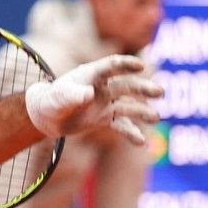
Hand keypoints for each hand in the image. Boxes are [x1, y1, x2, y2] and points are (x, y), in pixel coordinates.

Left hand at [24, 54, 161, 144]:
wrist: (48, 117)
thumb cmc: (51, 102)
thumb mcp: (58, 99)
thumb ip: (71, 95)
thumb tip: (88, 94)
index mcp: (91, 75)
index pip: (112, 66)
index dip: (126, 65)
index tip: (140, 66)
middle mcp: (103, 88)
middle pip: (126, 86)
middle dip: (142, 89)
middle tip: (159, 92)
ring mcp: (106, 103)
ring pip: (128, 105)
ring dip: (142, 111)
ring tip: (155, 118)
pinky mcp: (106, 118)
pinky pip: (121, 125)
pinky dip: (131, 133)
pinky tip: (141, 142)